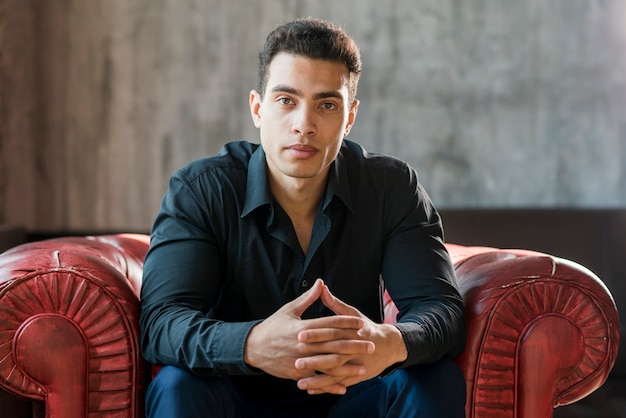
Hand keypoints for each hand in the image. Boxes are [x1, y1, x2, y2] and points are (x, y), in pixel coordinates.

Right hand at [244, 279, 374, 393]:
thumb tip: (321, 282)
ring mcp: (300, 360)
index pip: (329, 324)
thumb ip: (308, 298)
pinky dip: (330, 385)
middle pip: (333, 344)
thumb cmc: (272, 326)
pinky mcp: (296, 373)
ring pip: (327, 364)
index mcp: (302, 327)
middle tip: (371, 345)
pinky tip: (344, 387)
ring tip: (363, 366)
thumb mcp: (289, 309)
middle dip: (353, 345)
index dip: (346, 323)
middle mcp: (303, 344)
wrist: (253, 347)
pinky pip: (316, 380)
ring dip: (347, 367)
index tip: (361, 323)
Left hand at [294, 284, 407, 394]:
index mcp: (352, 331)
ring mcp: (357, 364)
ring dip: (318, 379)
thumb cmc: (366, 327)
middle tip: (296, 361)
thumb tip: (321, 286)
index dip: (316, 333)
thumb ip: (335, 303)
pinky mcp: (357, 376)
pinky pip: (340, 383)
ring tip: (299, 381)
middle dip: (315, 359)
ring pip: (336, 373)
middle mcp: (355, 348)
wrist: (388, 345)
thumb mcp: (353, 313)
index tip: (299, 334)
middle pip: (334, 354)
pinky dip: (326, 387)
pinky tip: (311, 389)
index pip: (332, 332)